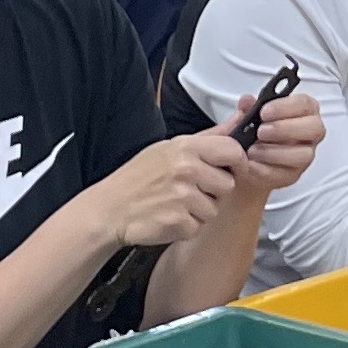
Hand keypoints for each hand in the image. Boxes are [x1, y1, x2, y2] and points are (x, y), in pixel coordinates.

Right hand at [84, 131, 241, 251]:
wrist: (110, 209)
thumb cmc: (137, 178)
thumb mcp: (169, 147)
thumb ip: (208, 137)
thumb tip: (237, 120)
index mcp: (185, 148)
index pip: (233, 150)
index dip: (237, 162)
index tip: (231, 168)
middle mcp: (187, 170)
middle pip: (228, 184)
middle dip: (214, 190)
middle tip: (191, 189)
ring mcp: (184, 197)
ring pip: (215, 208)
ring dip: (199, 210)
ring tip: (176, 203)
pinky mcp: (180, 222)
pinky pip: (199, 226)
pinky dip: (186, 226)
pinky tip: (169, 216)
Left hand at [215, 88, 321, 196]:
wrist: (243, 163)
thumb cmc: (251, 134)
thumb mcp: (245, 117)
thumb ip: (247, 108)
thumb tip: (247, 101)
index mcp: (301, 111)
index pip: (305, 103)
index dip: (286, 107)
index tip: (264, 112)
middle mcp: (308, 132)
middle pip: (314, 128)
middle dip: (285, 129)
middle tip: (260, 131)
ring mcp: (304, 155)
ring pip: (305, 155)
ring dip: (276, 152)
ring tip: (253, 150)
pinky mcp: (294, 175)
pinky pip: (288, 174)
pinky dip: (267, 170)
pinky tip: (252, 164)